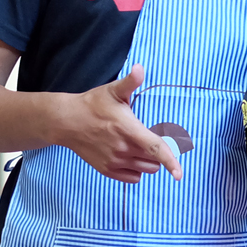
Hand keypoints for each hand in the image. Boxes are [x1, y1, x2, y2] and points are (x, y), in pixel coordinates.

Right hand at [60, 64, 182, 182]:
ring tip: (138, 144)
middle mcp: (122, 149)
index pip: (154, 148)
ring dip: (149, 161)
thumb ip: (130, 81)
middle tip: (147, 136)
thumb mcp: (113, 90)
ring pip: (146, 170)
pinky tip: (130, 155)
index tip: (179, 174)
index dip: (170, 161)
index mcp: (128, 129)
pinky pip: (133, 178)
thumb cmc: (93, 104)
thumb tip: (140, 68)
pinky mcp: (107, 170)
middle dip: (159, 152)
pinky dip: (137, 170)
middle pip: (155, 160)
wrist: (66, 122)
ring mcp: (114, 161)